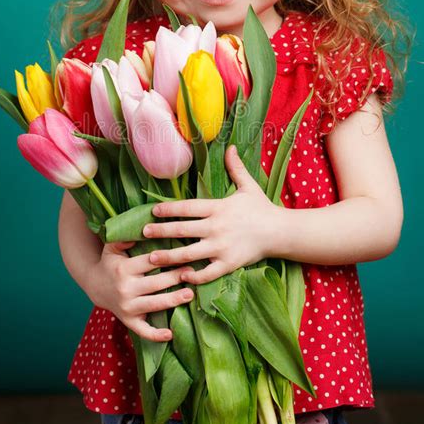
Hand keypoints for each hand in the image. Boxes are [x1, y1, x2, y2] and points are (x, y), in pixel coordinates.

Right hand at [85, 241, 194, 341]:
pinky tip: (170, 334)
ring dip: (173, 300)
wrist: (96, 286)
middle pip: (155, 283)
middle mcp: (125, 289)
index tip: (184, 253)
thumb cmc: (111, 263)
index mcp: (123, 269)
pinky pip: (143, 331)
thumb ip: (125, 237)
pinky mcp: (129, 320)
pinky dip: (155, 335)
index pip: (149, 262)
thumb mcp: (112, 247)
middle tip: (193, 272)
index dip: (166, 258)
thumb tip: (141, 229)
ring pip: (154, 304)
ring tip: (190, 294)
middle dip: (175, 277)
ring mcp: (127, 306)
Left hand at [143, 145, 283, 283]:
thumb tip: (230, 147)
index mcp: (218, 208)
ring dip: (168, 257)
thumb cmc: (262, 208)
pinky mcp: (228, 264)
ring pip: (189, 254)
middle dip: (160, 231)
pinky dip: (193, 276)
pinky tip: (181, 277)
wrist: (281, 232)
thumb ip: (235, 168)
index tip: (153, 211)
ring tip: (152, 258)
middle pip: (182, 230)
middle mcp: (216, 228)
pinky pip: (207, 273)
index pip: (187, 208)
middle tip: (143, 232)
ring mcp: (221, 248)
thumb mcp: (248, 186)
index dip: (168, 210)